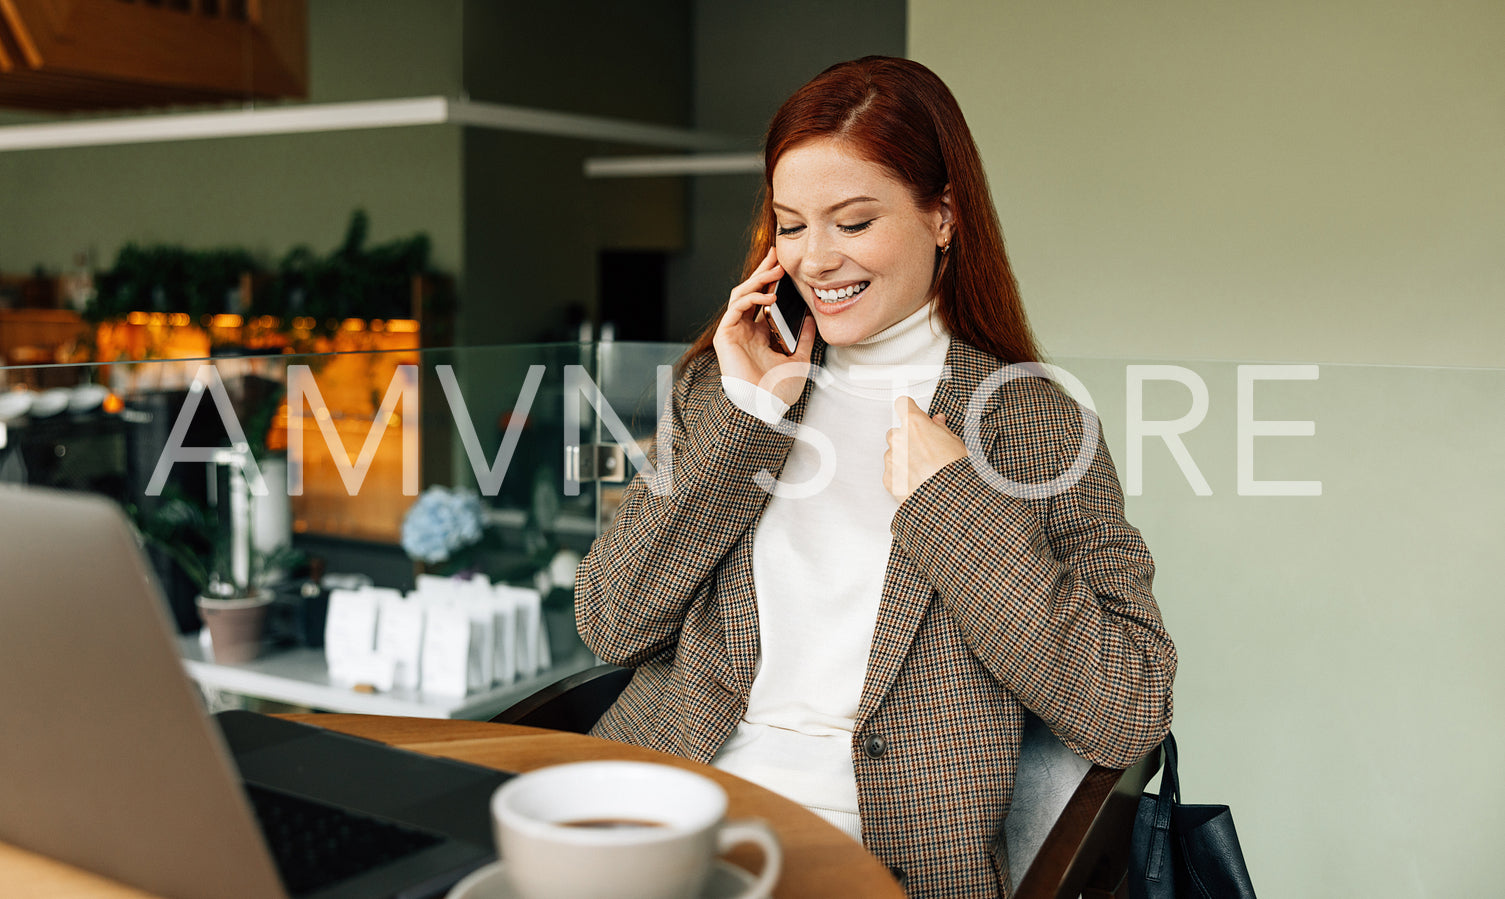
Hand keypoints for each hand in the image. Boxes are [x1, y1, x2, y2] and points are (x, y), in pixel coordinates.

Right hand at [713, 247, 816, 406]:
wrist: (766, 408)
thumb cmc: (778, 391)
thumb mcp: (799, 359)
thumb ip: (803, 338)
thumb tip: (810, 318)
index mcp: (759, 334)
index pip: (762, 299)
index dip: (770, 281)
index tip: (784, 265)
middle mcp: (745, 330)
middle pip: (750, 291)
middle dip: (762, 271)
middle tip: (776, 255)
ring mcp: (734, 332)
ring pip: (740, 295)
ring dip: (757, 280)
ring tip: (775, 270)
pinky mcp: (725, 336)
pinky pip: (736, 309)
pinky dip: (751, 298)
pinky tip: (769, 295)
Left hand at [884, 397, 967, 501]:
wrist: (950, 501)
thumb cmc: (955, 472)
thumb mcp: (956, 443)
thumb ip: (941, 428)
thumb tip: (937, 421)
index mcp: (915, 424)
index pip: (903, 404)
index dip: (910, 410)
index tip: (914, 414)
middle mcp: (899, 439)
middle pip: (897, 431)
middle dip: (908, 438)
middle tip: (926, 449)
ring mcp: (891, 459)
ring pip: (893, 452)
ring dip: (904, 457)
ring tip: (925, 469)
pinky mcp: (888, 478)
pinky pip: (892, 471)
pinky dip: (901, 475)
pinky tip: (919, 481)